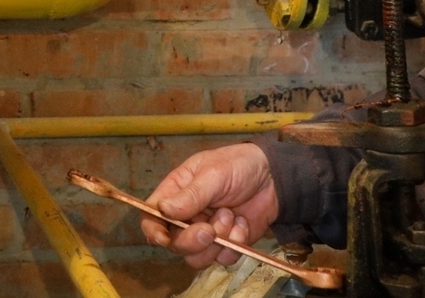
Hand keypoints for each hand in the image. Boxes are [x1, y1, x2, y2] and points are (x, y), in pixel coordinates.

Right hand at [140, 142, 278, 268]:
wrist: (273, 177)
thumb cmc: (238, 165)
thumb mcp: (213, 174)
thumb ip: (190, 195)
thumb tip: (162, 209)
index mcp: (175, 194)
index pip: (152, 218)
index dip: (153, 231)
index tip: (165, 238)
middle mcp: (187, 217)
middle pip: (174, 244)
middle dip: (192, 240)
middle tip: (209, 229)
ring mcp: (206, 232)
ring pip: (197, 257)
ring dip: (217, 240)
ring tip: (231, 215)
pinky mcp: (226, 244)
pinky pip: (222, 258)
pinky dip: (234, 245)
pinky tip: (243, 224)